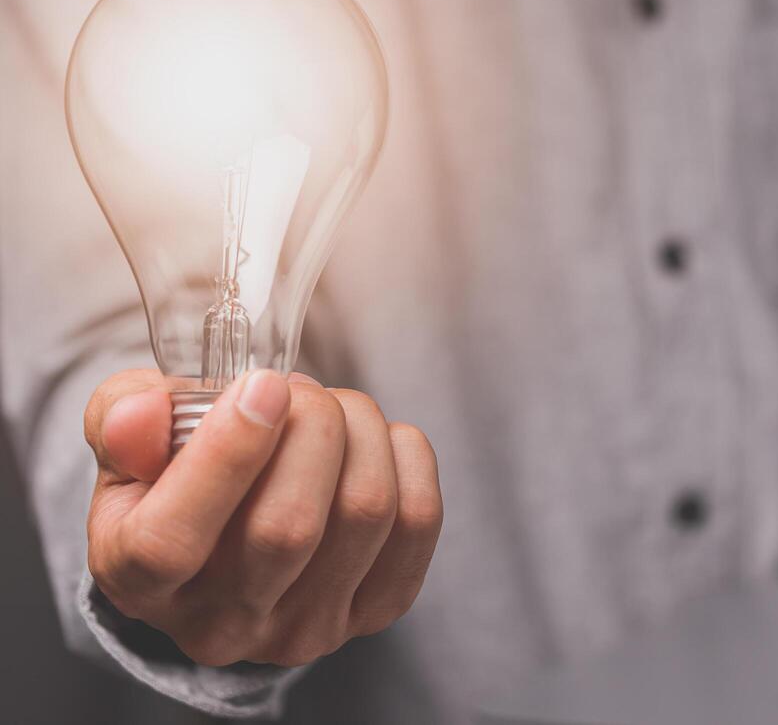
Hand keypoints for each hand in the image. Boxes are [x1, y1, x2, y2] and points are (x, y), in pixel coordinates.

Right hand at [84, 368, 442, 666]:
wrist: (238, 534)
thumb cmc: (180, 473)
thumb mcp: (131, 441)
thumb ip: (123, 418)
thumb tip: (142, 415)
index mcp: (137, 581)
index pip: (170, 542)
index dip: (225, 453)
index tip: (262, 385)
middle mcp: (220, 624)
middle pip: (286, 527)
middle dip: (311, 426)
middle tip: (299, 389)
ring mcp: (304, 628)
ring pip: (364, 511)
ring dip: (361, 430)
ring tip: (334, 409)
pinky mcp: (375, 610)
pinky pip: (419, 519)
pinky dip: (406, 456)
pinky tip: (374, 442)